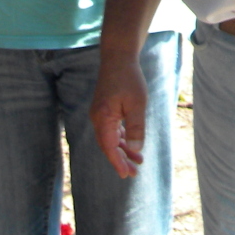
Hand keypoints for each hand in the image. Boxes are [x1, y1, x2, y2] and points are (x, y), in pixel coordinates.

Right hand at [90, 53, 147, 177]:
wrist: (118, 58)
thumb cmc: (129, 80)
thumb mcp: (137, 104)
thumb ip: (136, 128)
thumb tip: (135, 149)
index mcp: (103, 118)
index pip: (109, 146)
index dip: (117, 162)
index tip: (126, 175)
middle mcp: (97, 118)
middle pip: (107, 145)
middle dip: (120, 160)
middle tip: (133, 174)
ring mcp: (100, 114)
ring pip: (110, 138)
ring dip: (122, 151)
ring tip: (137, 162)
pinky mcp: (104, 109)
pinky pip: (111, 130)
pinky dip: (121, 139)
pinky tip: (131, 145)